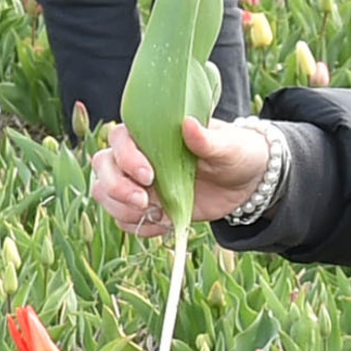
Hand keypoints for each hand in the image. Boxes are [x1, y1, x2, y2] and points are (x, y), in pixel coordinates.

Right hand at [91, 114, 264, 236]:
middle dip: (117, 188)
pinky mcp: (146, 207)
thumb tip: (188, 124)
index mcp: (152, 132)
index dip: (127, 158)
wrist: (246, 182)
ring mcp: (138, 183)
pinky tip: (164, 224)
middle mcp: (138, 156)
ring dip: (123, 209)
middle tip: (145, 202)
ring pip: (105, 194)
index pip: (120, 139)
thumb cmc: (236, 152)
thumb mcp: (228, 145)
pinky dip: (139, 226)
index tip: (149, 176)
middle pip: (103, 167)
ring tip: (157, 214)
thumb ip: (207, 139)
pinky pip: (124, 219)